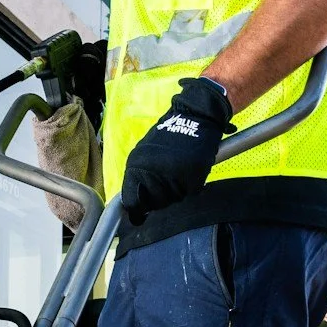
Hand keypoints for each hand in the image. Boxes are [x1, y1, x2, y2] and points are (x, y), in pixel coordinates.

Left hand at [120, 76, 234, 218]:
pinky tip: (191, 171)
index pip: (132, 201)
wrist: (194, 116)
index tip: (142, 210)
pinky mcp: (193, 174)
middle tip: (168, 184)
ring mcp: (173, 174)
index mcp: (137, 166)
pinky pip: (191, 192)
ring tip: (180, 174)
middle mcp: (153, 171)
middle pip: (155, 203)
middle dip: (162, 199)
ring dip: (178, 191)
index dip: (138, 208)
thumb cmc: (170, 136)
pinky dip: (192, 185)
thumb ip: (139, 176)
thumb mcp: (145, 153)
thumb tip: (134, 202)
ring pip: (174, 199)